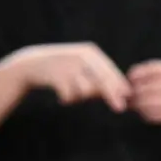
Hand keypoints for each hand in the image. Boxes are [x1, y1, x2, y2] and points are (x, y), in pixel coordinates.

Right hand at [11, 43, 129, 111]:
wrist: (31, 64)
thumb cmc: (63, 69)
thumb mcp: (83, 68)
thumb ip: (100, 78)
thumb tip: (122, 95)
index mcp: (91, 52)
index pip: (110, 71)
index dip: (120, 86)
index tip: (128, 99)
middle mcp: (82, 55)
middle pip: (102, 80)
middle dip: (112, 95)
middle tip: (120, 109)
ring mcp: (69, 64)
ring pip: (86, 90)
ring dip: (81, 98)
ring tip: (71, 96)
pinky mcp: (57, 75)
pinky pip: (70, 95)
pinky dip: (68, 99)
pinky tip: (62, 98)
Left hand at [126, 60, 160, 131]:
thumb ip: (158, 73)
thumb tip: (130, 78)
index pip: (147, 70)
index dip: (134, 75)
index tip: (129, 80)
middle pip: (144, 88)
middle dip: (134, 94)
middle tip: (130, 97)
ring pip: (147, 104)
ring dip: (139, 106)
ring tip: (137, 107)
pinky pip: (154, 116)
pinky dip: (146, 115)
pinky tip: (146, 114)